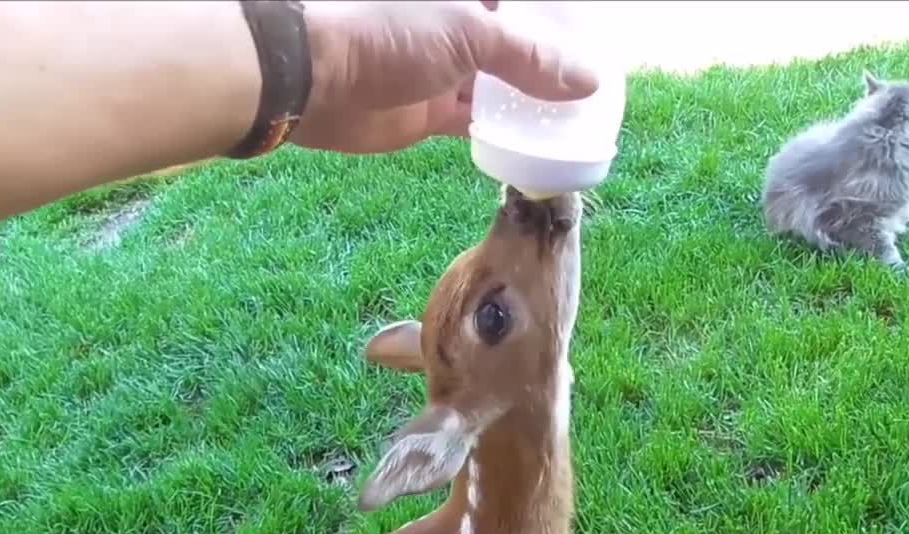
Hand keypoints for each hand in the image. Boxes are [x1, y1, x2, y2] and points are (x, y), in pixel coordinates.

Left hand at [290, 1, 599, 154]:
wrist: (311, 78)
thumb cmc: (388, 31)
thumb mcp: (472, 35)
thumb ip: (532, 58)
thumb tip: (589, 81)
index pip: (523, 5)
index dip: (557, 21)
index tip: (594, 41)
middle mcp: (455, 22)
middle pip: (515, 42)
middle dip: (551, 63)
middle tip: (596, 87)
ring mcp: (442, 67)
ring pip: (500, 85)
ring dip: (533, 102)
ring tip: (579, 119)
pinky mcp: (429, 110)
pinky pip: (477, 121)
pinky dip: (505, 133)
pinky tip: (539, 145)